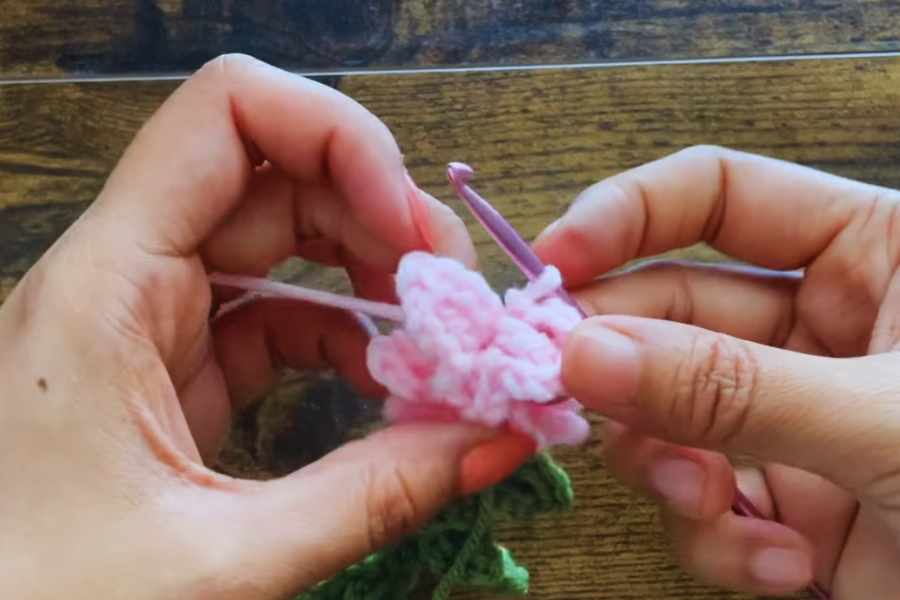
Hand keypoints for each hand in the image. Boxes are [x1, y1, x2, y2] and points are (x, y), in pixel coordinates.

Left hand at [0, 54, 533, 598]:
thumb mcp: (219, 561)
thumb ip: (369, 498)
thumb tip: (495, 440)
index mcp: (108, 284)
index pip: (228, 113)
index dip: (340, 139)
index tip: (412, 233)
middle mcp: (128, 275)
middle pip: (277, 173)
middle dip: (384, 216)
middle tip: (455, 297)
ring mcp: (154, 319)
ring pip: (283, 240)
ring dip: (373, 276)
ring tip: (440, 340)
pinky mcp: (178, 366)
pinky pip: (277, 315)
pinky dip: (347, 335)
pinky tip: (389, 382)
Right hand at [536, 146, 899, 597]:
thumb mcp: (887, 420)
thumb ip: (730, 387)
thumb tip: (580, 354)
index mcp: (870, 252)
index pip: (717, 195)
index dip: (626, 215)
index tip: (553, 264)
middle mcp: (820, 326)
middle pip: (668, 311)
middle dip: (620, 359)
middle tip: (559, 390)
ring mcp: (791, 415)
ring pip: (667, 413)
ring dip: (668, 463)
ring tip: (709, 505)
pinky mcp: (784, 501)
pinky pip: (705, 501)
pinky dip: (720, 538)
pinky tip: (783, 567)